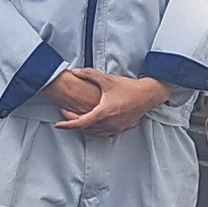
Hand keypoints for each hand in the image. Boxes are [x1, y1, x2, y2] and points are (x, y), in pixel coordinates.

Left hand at [53, 71, 168, 137]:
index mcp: (103, 113)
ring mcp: (116, 127)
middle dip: (74, 124)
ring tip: (78, 120)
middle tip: (67, 115)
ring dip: (85, 129)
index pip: (80, 123)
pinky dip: (97, 131)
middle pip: (85, 129)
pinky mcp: (123, 128)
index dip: (67, 125)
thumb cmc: (129, 88)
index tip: (58, 125)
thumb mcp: (107, 79)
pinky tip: (95, 126)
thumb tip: (76, 71)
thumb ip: (90, 74)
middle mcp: (109, 123)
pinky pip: (106, 134)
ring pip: (95, 134)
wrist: (149, 94)